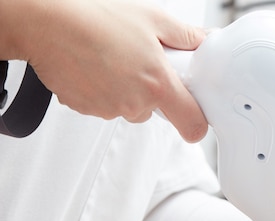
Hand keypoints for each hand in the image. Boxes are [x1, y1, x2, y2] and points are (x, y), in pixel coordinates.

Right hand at [4, 0, 207, 141]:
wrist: (45, 21)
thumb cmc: (95, 17)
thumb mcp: (153, 18)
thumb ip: (185, 36)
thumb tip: (204, 42)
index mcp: (158, 85)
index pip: (191, 124)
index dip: (197, 124)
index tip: (196, 118)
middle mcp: (134, 104)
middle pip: (156, 110)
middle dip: (152, 91)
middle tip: (140, 61)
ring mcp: (108, 109)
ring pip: (128, 107)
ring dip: (125, 89)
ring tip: (112, 57)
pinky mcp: (85, 108)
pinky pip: (103, 104)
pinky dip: (102, 89)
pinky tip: (94, 65)